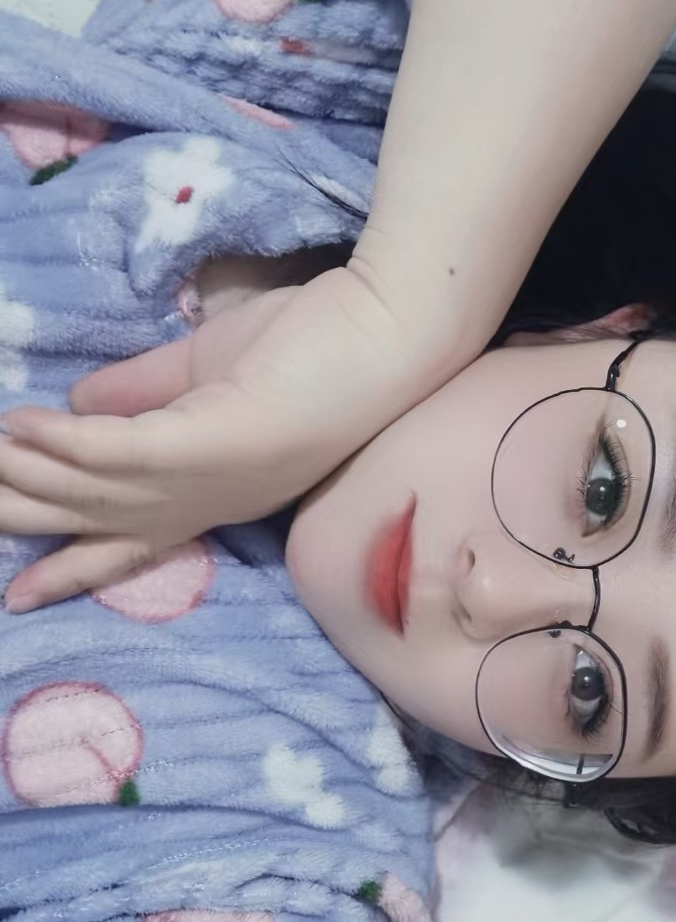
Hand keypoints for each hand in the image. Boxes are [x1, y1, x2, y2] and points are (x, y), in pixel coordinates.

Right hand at [0, 264, 433, 611]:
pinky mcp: (224, 438)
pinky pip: (129, 450)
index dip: (68, 563)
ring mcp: (217, 476)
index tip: (19, 592)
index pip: (125, 540)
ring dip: (28, 476)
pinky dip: (71, 444)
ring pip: (100, 489)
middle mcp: (208, 500)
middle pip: (95, 523)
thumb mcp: (206, 377)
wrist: (391, 330)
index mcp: (208, 491)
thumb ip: (141, 395)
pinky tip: (21, 426)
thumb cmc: (311, 349)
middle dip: (24, 521)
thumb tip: (73, 405)